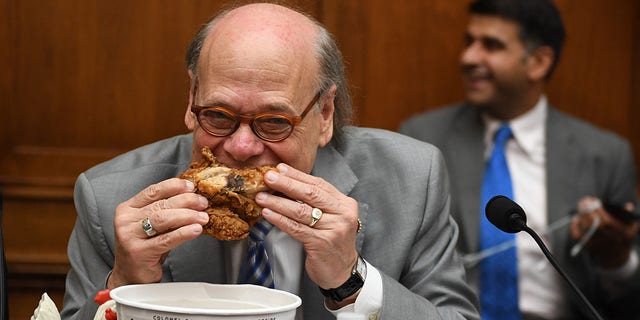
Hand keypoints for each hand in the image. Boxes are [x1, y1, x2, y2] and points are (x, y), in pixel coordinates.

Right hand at [107, 178, 209, 287]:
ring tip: (203, 217)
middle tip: (202, 203)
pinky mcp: (138, 252)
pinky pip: (166, 239)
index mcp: (127, 209)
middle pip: (160, 205)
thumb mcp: (151, 226)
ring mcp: (129, 236)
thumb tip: (193, 199)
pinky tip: (196, 230)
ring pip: (163, 219)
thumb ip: (165, 211)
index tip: (191, 186)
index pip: (153, 191)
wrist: (131, 277)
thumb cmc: (145, 248)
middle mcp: (125, 220)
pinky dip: (184, 233)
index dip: (174, 186)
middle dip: (186, 201)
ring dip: (187, 216)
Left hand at [255, 164, 359, 291]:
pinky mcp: (321, 243)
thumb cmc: (333, 243)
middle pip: (310, 194)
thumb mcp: (332, 218)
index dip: (298, 176)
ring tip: (262, 196)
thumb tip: (287, 184)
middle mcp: (342, 215)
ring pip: (300, 211)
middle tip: (268, 177)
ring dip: (278, 202)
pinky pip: (296, 228)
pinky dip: (280, 219)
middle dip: (286, 184)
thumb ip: (316, 202)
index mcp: (345, 204)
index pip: (319, 184)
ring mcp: (333, 229)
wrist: (343, 271)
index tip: (280, 169)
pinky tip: (268, 213)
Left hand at [570, 197, 637, 268]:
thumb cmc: (623, 237)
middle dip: (587, 210)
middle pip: (593, 223)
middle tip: (584, 201)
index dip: (597, 209)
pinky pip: (578, 236)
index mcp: (618, 233)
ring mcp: (597, 243)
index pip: (605, 220)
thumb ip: (629, 215)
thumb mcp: (630, 227)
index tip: (594, 200)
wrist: (616, 256)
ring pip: (586, 228)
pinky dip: (575, 227)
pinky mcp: (587, 246)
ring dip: (582, 215)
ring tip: (581, 207)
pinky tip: (576, 218)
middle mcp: (607, 239)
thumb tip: (628, 205)